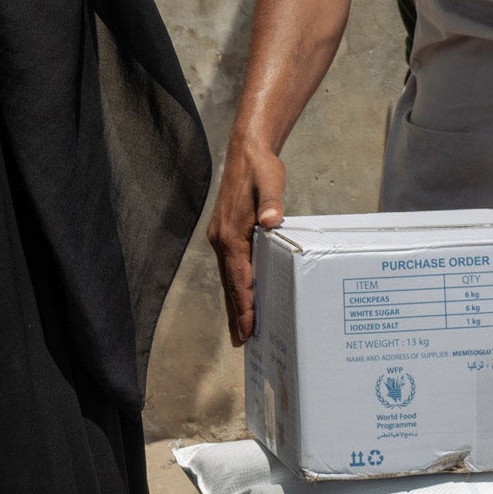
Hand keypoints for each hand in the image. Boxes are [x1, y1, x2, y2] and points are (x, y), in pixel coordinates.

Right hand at [209, 142, 288, 344]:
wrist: (246, 151)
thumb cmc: (261, 168)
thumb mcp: (271, 181)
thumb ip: (272, 202)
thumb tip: (271, 220)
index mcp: (232, 233)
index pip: (239, 277)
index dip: (245, 304)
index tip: (249, 326)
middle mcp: (221, 239)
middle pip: (229, 284)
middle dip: (237, 314)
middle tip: (242, 342)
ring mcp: (221, 237)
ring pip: (227, 278)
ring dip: (233, 304)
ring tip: (240, 330)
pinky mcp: (225, 234)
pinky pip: (229, 267)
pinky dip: (233, 286)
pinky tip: (241, 296)